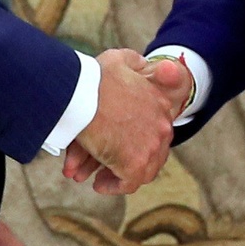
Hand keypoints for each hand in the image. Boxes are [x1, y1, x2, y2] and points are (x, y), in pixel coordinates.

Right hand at [64, 50, 192, 194]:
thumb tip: (145, 64)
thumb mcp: (119, 59)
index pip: (155, 128)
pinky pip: (128, 183)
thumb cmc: (94, 76)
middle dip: (129, 158)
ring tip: (101, 176)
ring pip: (142, 169)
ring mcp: (150, 147)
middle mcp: (162, 126)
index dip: (138, 138)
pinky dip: (114, 186)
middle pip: (151, 151)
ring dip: (121, 174)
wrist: (81, 93)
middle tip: (110, 164)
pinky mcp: (135, 164)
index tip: (120, 143)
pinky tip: (98, 183)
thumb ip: (134, 63)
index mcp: (160, 103)